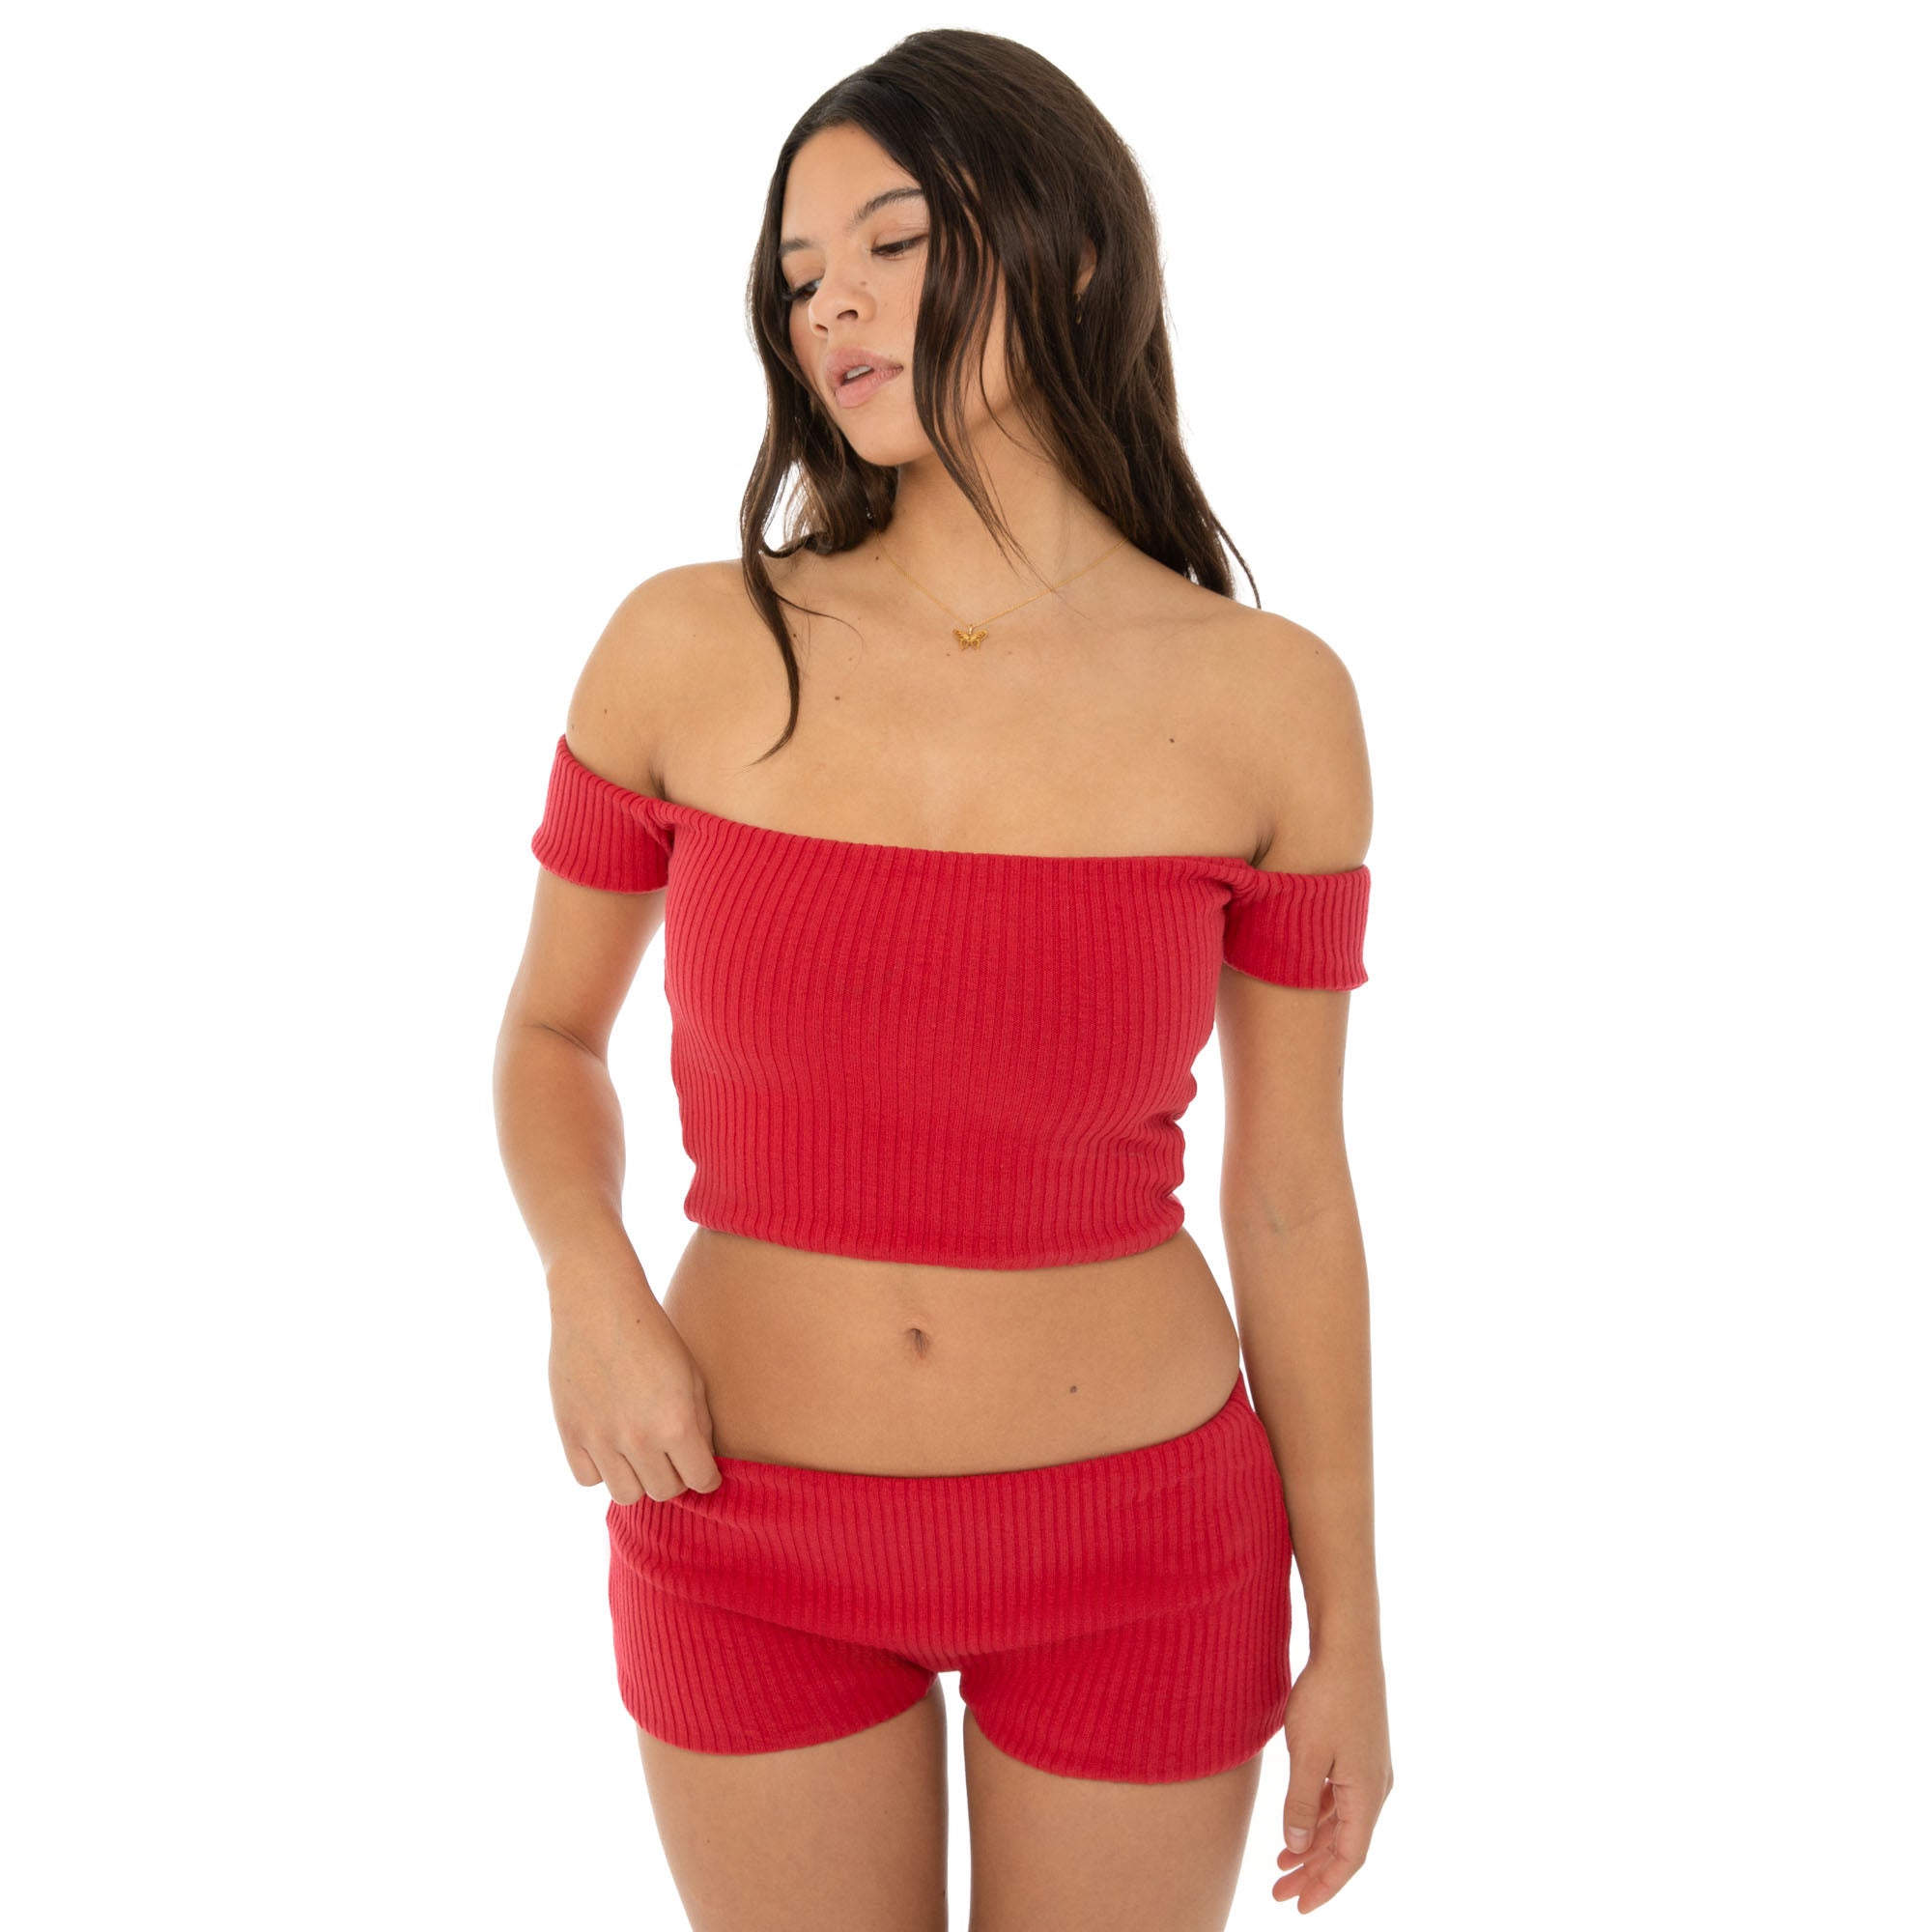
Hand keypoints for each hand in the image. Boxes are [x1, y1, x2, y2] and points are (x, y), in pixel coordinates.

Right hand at [548, 1275, 724, 1502]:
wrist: (599, 1304)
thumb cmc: (654, 1335)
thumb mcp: (692, 1375)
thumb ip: (699, 1424)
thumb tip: (702, 1461)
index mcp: (676, 1424)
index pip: (700, 1481)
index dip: (707, 1478)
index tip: (703, 1471)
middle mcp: (638, 1439)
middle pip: (664, 1492)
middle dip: (674, 1477)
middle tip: (671, 1456)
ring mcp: (600, 1439)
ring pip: (626, 1495)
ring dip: (638, 1479)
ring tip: (640, 1454)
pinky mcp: (570, 1433)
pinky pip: (588, 1479)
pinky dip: (601, 1469)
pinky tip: (609, 1447)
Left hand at [1273, 1641, 1392, 1911]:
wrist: (1348, 1645)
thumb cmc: (1328, 1698)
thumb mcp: (1307, 1755)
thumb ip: (1300, 1803)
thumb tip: (1295, 1845)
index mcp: (1368, 1795)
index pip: (1349, 1859)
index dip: (1324, 1886)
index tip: (1298, 1907)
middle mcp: (1375, 1787)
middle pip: (1344, 1844)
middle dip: (1312, 1871)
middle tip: (1279, 1892)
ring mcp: (1368, 1768)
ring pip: (1340, 1821)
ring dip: (1312, 1844)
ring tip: (1281, 1862)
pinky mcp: (1358, 1750)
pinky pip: (1339, 1797)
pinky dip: (1317, 1815)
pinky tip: (1296, 1822)